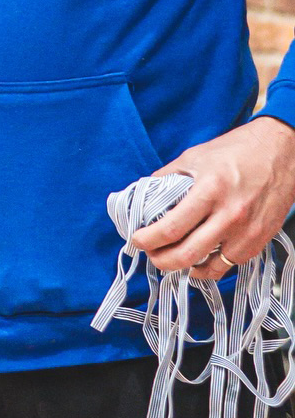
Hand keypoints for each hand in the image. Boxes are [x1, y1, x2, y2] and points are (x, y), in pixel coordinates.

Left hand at [130, 116, 294, 279]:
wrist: (281, 151)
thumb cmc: (236, 151)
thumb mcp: (194, 157)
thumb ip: (167, 177)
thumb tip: (143, 195)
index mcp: (209, 191)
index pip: (171, 228)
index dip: (148, 240)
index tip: (136, 239)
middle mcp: (229, 215)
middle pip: (187, 254)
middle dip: (160, 259)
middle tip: (150, 253)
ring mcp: (247, 231)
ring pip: (208, 266)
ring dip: (183, 267)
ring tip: (169, 257)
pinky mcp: (260, 239)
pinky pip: (229, 265)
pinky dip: (208, 267)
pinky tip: (196, 260)